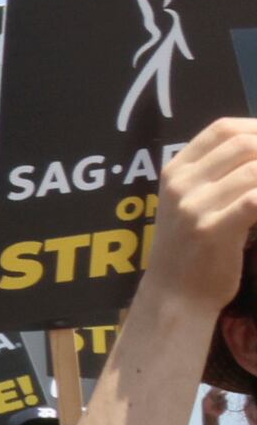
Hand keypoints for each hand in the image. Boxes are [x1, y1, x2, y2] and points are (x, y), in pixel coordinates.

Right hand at [146, 116, 256, 312]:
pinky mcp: (213, 230)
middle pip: (242, 144)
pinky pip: (255, 200)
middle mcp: (182, 182)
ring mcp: (195, 206)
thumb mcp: (192, 204)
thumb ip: (218, 177)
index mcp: (176, 170)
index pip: (222, 130)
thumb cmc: (191, 248)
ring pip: (254, 170)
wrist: (175, 295)